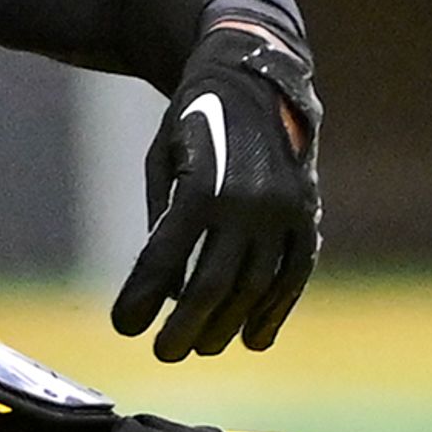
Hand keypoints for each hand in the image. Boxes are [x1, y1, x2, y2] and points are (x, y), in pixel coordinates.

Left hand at [110, 27, 321, 358]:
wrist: (256, 78)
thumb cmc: (194, 121)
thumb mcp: (163, 158)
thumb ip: (162, 221)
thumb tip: (165, 289)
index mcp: (202, 186)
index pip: (166, 259)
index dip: (142, 298)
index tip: (124, 328)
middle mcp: (248, 202)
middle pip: (213, 285)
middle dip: (185, 326)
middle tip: (163, 354)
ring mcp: (284, 210)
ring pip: (256, 287)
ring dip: (227, 325)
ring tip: (203, 347)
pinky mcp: (307, 214)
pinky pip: (295, 274)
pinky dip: (276, 310)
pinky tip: (254, 339)